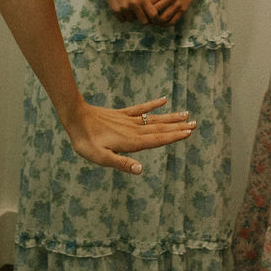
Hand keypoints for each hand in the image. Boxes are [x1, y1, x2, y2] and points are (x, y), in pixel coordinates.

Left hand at [63, 95, 195, 174]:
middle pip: (160, 129)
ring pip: (154, 119)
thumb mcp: (101, 157)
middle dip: (178, 127)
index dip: (173, 136)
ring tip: (186, 114)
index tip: (189, 132)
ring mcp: (128, 121)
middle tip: (195, 124)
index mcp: (131, 142)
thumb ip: (121, 164)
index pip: (157, 139)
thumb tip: (140, 170)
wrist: (75, 117)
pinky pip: (140, 109)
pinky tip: (163, 100)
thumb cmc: (86, 141)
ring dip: (170, 118)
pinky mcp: (121, 114)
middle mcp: (133, 130)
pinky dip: (152, 105)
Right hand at [98, 0, 158, 23]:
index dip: (153, 18)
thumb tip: (151, 17)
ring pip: (131, 20)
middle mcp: (135, 4)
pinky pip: (122, 20)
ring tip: (127, 7)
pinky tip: (121, 8)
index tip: (150, 17)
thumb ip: (145, 4)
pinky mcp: (116, 10)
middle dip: (142, 20)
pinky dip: (122, 16)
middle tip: (139, 16)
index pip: (153, 15)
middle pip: (144, 22)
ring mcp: (125, 7)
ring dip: (130, 16)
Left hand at [146, 0, 199, 25]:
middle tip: (145, 19)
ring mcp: (177, 5)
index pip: (149, 3)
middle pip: (155, 12)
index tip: (141, 12)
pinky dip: (165, 24)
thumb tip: (145, 8)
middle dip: (149, 17)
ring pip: (163, 19)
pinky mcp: (183, 10)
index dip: (144, 9)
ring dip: (156, 22)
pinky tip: (162, 23)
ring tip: (153, 22)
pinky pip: (173, 21)